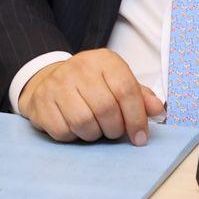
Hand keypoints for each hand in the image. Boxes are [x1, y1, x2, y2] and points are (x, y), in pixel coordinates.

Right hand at [18, 49, 164, 145]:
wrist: (49, 80)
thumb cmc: (91, 86)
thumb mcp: (118, 83)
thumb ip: (140, 97)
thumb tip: (157, 110)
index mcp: (104, 60)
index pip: (126, 90)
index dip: (137, 118)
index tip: (139, 137)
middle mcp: (79, 67)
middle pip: (105, 108)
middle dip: (114, 129)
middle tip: (113, 132)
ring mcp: (57, 83)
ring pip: (83, 122)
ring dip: (93, 134)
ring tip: (94, 128)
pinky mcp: (41, 101)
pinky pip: (63, 131)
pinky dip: (72, 136)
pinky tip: (74, 127)